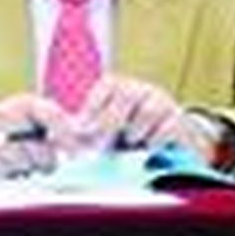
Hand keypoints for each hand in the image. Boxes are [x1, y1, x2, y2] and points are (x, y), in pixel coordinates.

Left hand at [74, 75, 217, 161]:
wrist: (169, 143)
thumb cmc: (128, 136)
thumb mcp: (103, 131)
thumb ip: (82, 133)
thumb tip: (55, 140)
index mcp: (119, 89)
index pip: (107, 86)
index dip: (93, 108)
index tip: (82, 131)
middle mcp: (142, 90)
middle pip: (126, 95)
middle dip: (109, 122)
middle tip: (97, 145)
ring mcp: (163, 103)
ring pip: (147, 110)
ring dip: (135, 132)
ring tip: (128, 144)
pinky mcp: (179, 121)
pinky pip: (166, 127)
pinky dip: (153, 141)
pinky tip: (147, 148)